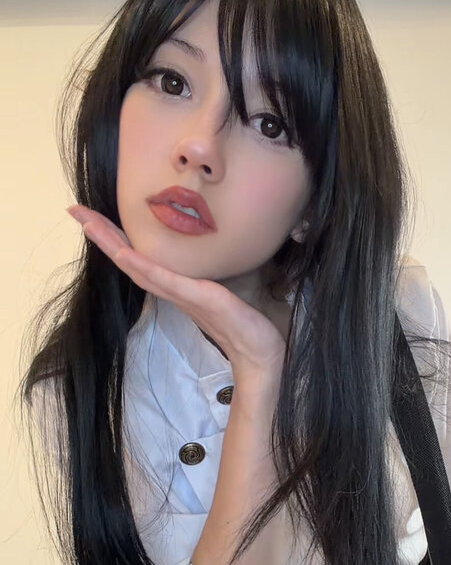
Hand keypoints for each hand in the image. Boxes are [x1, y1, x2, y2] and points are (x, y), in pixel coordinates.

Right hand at [66, 205, 286, 380]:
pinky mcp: (201, 298)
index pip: (140, 259)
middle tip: (75, 210)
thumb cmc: (246, 325)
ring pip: (141, 268)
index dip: (114, 238)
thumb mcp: (222, 294)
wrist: (262, 354)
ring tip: (89, 224)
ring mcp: (185, 296)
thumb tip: (202, 265)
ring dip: (113, 244)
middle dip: (102, 235)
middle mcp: (175, 291)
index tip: (91, 217)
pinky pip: (167, 281)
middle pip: (130, 260)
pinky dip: (143, 266)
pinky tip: (124, 253)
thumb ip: (205, 281)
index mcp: (177, 287)